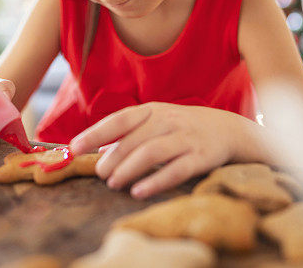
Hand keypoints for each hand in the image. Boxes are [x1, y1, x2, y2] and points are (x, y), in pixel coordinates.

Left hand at [70, 102, 246, 198]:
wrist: (229, 129)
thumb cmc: (183, 128)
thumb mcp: (157, 122)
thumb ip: (129, 134)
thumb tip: (98, 151)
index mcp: (152, 111)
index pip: (119, 119)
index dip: (95, 132)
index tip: (74, 147)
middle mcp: (167, 121)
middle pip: (133, 138)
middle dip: (112, 157)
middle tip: (99, 174)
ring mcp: (185, 138)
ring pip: (152, 152)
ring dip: (129, 168)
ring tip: (113, 183)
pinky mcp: (201, 157)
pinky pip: (176, 169)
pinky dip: (156, 181)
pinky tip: (139, 192)